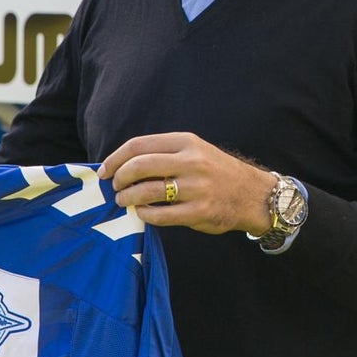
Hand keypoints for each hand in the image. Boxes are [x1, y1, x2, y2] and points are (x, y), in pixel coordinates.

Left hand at [98, 132, 276, 235]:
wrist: (252, 194)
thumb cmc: (214, 171)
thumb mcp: (193, 151)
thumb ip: (163, 154)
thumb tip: (122, 164)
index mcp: (186, 142)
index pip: (139, 145)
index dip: (116, 158)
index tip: (105, 170)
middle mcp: (191, 161)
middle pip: (139, 166)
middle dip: (119, 178)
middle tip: (114, 187)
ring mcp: (197, 187)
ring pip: (147, 191)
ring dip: (128, 198)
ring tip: (124, 201)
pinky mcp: (200, 211)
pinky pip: (161, 215)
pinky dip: (145, 214)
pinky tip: (142, 213)